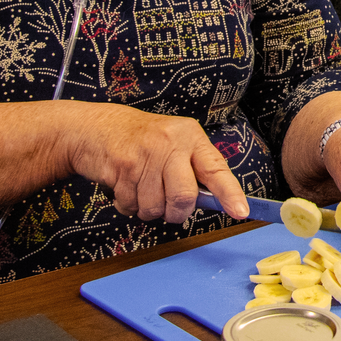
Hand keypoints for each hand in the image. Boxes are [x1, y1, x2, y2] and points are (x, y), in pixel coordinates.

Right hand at [65, 103, 243, 224]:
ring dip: (149, 210)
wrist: (99, 127)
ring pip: (155, 207)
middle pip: (184, 197)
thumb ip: (194, 169)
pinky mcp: (122, 167)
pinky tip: (127, 188)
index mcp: (190, 136)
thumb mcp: (176, 143)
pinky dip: (129, 206)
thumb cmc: (144, 140)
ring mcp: (145, 155)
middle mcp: (170, 143)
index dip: (230, 193)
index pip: (216, 169)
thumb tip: (214, 203)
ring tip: (143, 191)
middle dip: (176, 212)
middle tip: (170, 208)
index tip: (241, 211)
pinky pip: (132, 206)